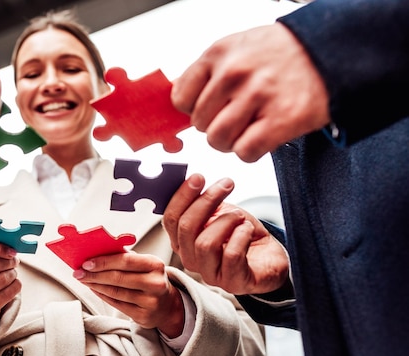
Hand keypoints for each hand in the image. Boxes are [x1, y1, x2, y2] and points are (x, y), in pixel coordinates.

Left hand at [73, 252, 183, 337]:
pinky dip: (102, 295)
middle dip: (95, 275)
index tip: (86, 262)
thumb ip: (125, 257)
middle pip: (118, 278)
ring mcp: (150, 302)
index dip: (104, 261)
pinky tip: (94, 289)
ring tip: (84, 280)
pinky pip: (117, 304)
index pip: (125, 261)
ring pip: (115, 292)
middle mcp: (155, 283)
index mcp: (155, 264)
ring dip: (95, 285)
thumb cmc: (149, 278)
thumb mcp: (144, 265)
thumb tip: (97, 251)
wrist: (167, 305)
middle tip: (78, 273)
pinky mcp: (143, 316)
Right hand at [162, 174, 288, 294]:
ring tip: (240, 216)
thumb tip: (191, 180)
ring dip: (226, 221)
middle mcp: (191, 259)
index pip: (171, 220)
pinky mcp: (233, 282)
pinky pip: (231, 255)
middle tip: (226, 184)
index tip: (198, 178)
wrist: (269, 259)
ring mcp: (210, 274)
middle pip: (186, 228)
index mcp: (182, 242)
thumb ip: (203, 203)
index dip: (182, 197)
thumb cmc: (241, 236)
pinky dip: (241, 236)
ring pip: (205, 243)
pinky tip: (248, 230)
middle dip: (206, 201)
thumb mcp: (219, 214)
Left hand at [171, 23, 329, 161]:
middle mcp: (235, 73)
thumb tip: (179, 102)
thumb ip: (208, 73)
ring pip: (218, 140)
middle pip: (200, 123)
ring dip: (231, 142)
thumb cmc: (282, 53)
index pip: (180, 98)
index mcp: (219, 53)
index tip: (207, 109)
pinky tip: (263, 136)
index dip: (192, 109)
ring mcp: (258, 96)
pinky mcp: (281, 120)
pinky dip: (251, 151)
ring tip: (248, 128)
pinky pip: (245, 151)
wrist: (332, 52)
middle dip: (214, 126)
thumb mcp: (237, 48)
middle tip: (235, 117)